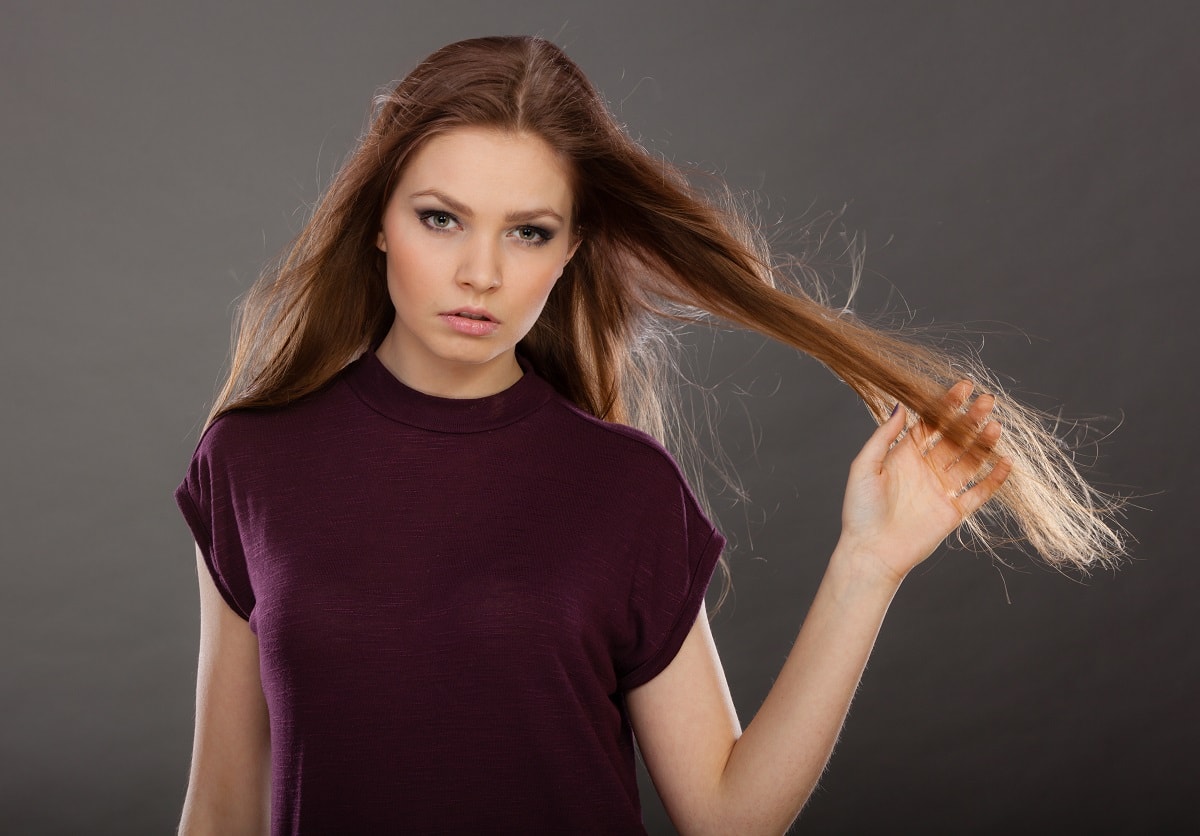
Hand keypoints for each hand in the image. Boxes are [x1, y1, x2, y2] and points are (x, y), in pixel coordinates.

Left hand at [837, 381, 1012, 585]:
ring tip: (995, 426)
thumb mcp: (864, 466)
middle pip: (954, 438)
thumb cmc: (860, 510)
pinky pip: (979, 492)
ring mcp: (941, 490)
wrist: (870, 551)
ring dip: (983, 443)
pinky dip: (994, 478)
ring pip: (969, 461)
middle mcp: (925, 469)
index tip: (964, 387)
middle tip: (987, 400)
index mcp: (904, 456)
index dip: (947, 405)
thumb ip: (883, 437)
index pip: (931, 424)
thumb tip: (901, 405)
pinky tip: (1005, 462)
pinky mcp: (953, 512)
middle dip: (970, 419)